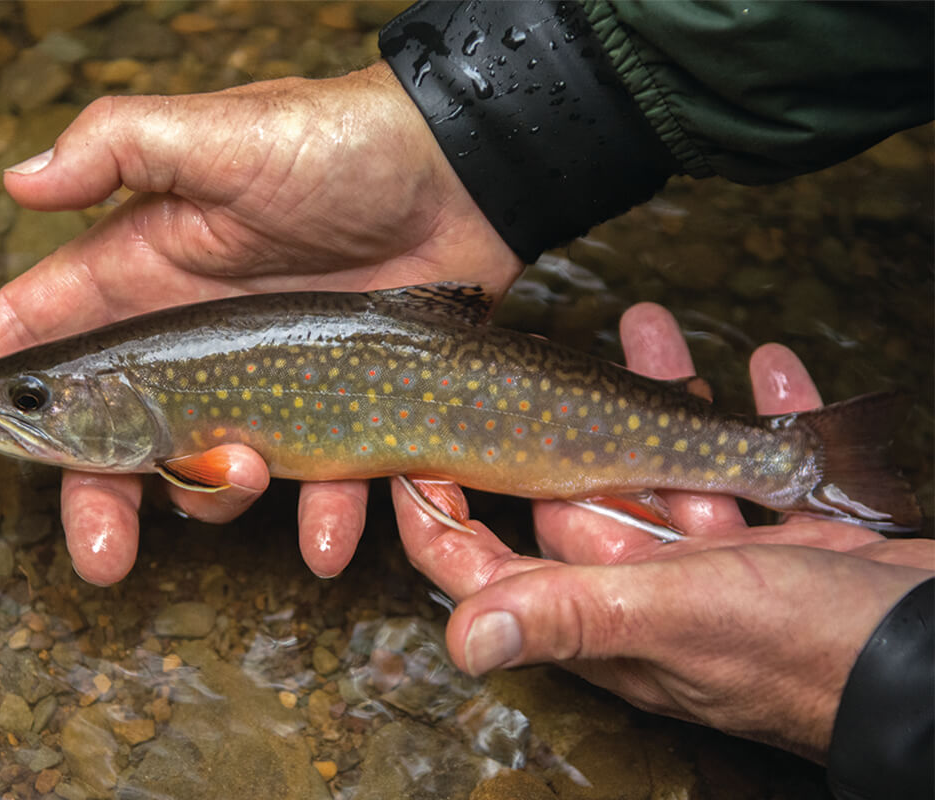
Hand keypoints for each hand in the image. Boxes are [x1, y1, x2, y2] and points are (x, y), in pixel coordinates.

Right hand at [0, 62, 522, 583]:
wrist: (460, 173)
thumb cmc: (337, 142)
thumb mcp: (220, 133)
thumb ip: (119, 148)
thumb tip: (17, 178)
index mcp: (146, 269)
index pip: (36, 327)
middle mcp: (191, 335)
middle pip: (114, 434)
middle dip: (94, 498)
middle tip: (98, 558)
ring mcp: (261, 377)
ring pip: (207, 468)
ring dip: (216, 500)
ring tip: (250, 481)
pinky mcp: (332, 404)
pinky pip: (316, 480)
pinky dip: (320, 517)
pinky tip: (329, 537)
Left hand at [392, 302, 933, 760]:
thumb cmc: (805, 648)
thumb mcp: (673, 615)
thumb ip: (569, 615)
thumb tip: (461, 645)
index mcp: (602, 609)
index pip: (490, 567)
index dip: (441, 517)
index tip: (411, 454)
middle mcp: (648, 585)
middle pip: (579, 494)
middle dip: (560, 424)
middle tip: (545, 350)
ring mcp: (718, 561)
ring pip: (669, 463)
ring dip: (663, 397)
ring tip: (654, 325)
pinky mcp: (789, 538)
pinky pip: (760, 462)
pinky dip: (760, 414)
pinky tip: (768, 369)